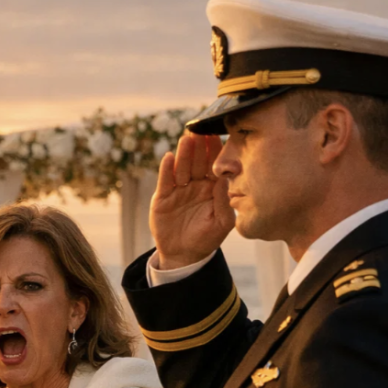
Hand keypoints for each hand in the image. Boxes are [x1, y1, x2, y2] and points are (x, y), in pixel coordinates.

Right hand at [151, 131, 234, 268]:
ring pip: (181, 168)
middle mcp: (195, 185)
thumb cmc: (207, 239)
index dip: (214, 151)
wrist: (183, 255)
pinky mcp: (162, 197)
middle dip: (198, 147)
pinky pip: (165, 181)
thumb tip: (224, 179)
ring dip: (183, 154)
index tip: (216, 136)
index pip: (213, 165)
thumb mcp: (222, 223)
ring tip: (186, 139)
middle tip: (199, 131)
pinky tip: (168, 158)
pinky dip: (166, 170)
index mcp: (212, 189)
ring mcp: (178, 190)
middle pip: (197, 162)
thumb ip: (224, 201)